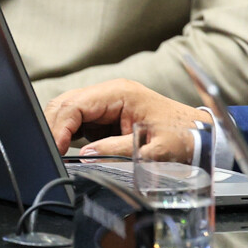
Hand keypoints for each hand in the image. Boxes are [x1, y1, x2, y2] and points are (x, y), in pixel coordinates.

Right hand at [44, 78, 201, 156]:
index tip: (54, 149)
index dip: (58, 127)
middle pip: (66, 104)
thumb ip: (117, 150)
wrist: (200, 133)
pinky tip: (64, 150)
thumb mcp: (153, 149)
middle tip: (47, 154)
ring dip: (57, 130)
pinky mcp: (105, 116)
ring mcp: (106, 103)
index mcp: (120, 93)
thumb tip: (85, 154)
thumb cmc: (182, 136)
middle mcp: (110, 93)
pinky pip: (78, 121)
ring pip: (68, 111)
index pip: (76, 104)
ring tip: (53, 153)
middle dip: (52, 127)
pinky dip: (67, 134)